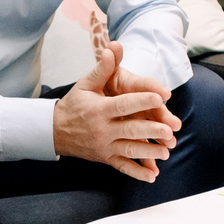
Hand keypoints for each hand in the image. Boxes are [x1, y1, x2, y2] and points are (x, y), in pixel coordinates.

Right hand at [53, 41, 180, 180]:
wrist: (54, 132)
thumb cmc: (74, 105)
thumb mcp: (86, 84)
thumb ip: (103, 68)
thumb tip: (112, 48)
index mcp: (99, 110)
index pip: (124, 104)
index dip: (142, 100)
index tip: (160, 97)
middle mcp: (102, 130)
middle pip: (129, 131)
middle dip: (150, 131)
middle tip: (169, 130)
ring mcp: (104, 146)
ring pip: (129, 151)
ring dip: (149, 153)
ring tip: (166, 151)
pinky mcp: (105, 158)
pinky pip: (123, 167)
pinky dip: (137, 173)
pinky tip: (153, 176)